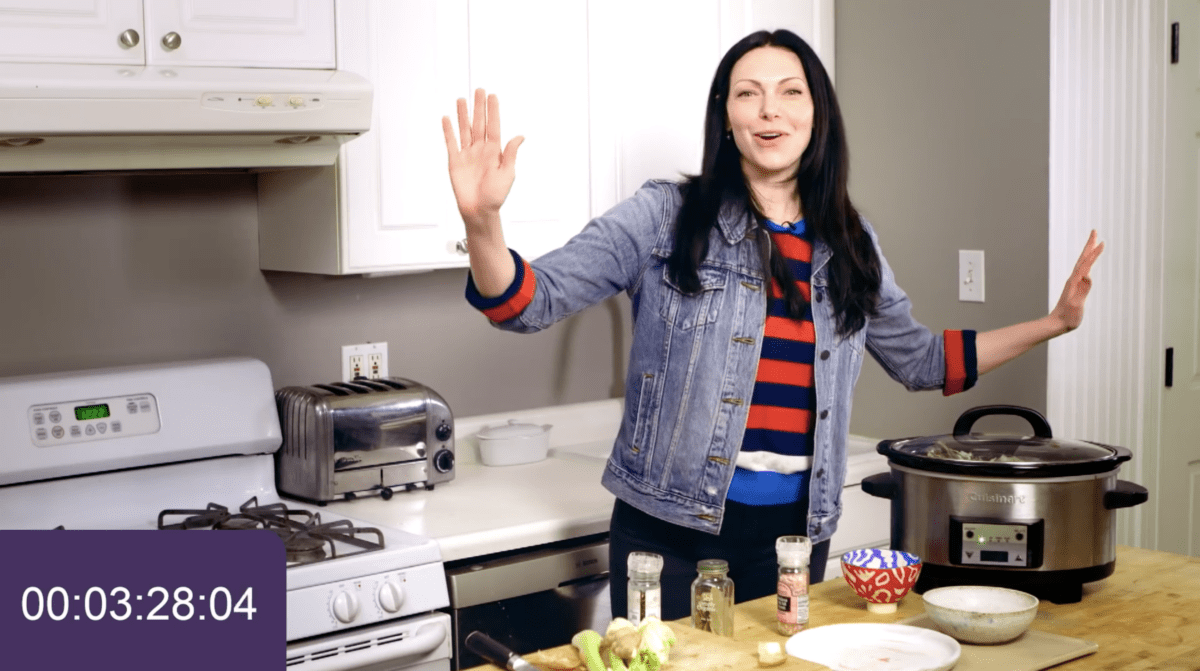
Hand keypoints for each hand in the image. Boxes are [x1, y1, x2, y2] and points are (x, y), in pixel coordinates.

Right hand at [442, 88, 524, 227]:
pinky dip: (448, 131)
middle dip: (478, 107)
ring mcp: (467, 155)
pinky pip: (451, 143)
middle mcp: (480, 150)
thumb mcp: (508, 174)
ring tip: (461, 99)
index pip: (493, 126)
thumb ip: (510, 154)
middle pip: (479, 123)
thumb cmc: (495, 196)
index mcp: (494, 152)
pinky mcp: (455, 162)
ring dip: (463, 115)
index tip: (492, 96)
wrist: (479, 211)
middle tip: (479, 90)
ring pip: (464, 129)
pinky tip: (447, 119)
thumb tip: (520, 136)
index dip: (493, 111)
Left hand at [1050, 229, 1104, 332]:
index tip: (1102, 243)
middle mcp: (1073, 279)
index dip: (1094, 254)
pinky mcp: (1075, 286)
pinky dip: (1087, 261)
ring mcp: (1074, 282)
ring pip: (1082, 263)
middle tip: (1094, 231)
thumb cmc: (1068, 318)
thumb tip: (1088, 276)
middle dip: (1089, 245)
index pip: (1086, 264)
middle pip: (1082, 259)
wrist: (1057, 324)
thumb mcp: (1076, 306)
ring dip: (1088, 251)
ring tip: (1094, 241)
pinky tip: (1089, 261)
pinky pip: (1082, 270)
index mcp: (1074, 282)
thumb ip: (1082, 292)